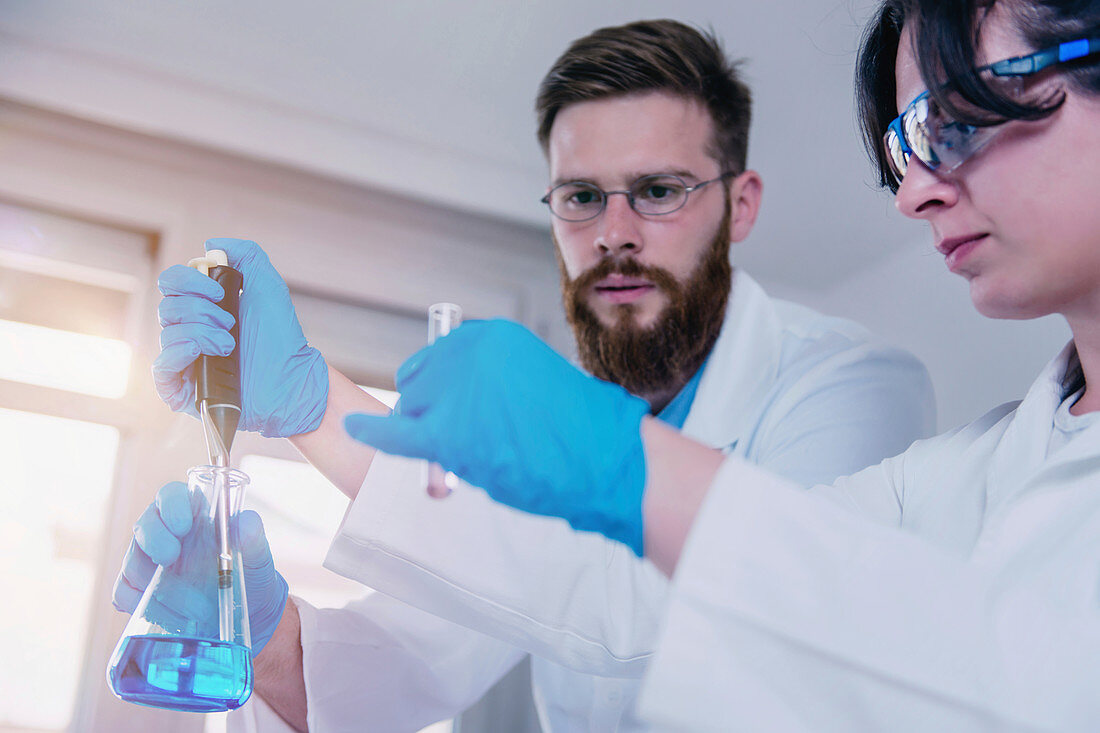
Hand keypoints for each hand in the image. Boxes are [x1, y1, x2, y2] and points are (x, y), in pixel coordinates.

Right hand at [112, 481, 288, 656]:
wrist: (249, 616)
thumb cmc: (252, 577)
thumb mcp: (260, 559)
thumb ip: (254, 538)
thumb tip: (246, 520)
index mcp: (194, 515)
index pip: (171, 495)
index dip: (171, 505)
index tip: (183, 525)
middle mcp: (167, 534)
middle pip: (145, 525)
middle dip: (153, 541)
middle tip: (170, 559)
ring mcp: (149, 563)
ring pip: (132, 563)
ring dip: (158, 585)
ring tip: (196, 607)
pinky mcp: (140, 592)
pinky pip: (124, 593)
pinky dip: (144, 606)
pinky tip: (174, 619)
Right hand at [153, 237, 327, 437]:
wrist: (291, 378)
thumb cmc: (280, 336)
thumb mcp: (267, 285)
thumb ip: (246, 254)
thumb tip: (212, 244)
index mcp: (202, 306)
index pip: (172, 283)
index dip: (189, 281)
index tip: (220, 292)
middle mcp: (189, 331)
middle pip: (167, 307)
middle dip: (201, 311)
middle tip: (231, 323)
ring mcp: (185, 360)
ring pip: (168, 335)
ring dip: (201, 334)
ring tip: (229, 345)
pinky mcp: (183, 390)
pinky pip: (161, 369)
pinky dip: (177, 355)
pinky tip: (199, 352)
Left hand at [343, 320, 649, 554]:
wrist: (604, 458)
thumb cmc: (582, 430)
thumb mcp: (536, 384)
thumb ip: (491, 385)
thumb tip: (455, 406)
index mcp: (493, 336)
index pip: (441, 358)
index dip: (441, 388)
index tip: (452, 404)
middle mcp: (469, 354)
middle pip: (421, 385)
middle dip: (433, 412)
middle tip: (470, 439)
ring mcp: (457, 390)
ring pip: (413, 411)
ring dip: (429, 433)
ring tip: (474, 452)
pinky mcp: (449, 431)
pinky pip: (397, 432)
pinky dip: (372, 433)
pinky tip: (351, 428)